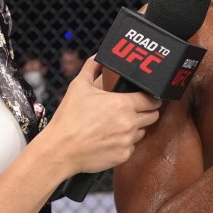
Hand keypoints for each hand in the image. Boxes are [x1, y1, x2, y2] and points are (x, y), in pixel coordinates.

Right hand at [39, 56, 161, 175]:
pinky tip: (110, 138)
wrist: (60, 150)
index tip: (147, 97)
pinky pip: (132, 147)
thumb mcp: (78, 87)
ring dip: (135, 127)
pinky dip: (125, 143)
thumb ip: (91, 67)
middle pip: (153, 115)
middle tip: (133, 110)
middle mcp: (129, 123)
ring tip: (117, 124)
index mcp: (122, 104)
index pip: (152, 100)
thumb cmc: (69, 119)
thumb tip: (99, 57)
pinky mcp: (123, 156)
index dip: (151, 97)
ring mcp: (127, 141)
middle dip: (146, 111)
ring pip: (143, 131)